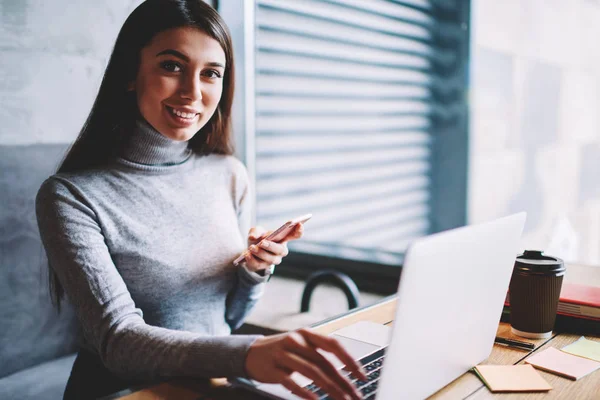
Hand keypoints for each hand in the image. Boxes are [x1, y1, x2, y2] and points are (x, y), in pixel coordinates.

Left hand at [244, 223, 303, 272]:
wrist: (249, 251)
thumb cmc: (258, 239)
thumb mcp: (257, 231)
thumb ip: (256, 231)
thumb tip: (253, 237)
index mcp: (283, 239)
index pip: (295, 235)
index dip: (299, 231)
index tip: (299, 224)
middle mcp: (281, 251)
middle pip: (280, 250)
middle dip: (271, 246)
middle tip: (263, 242)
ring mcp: (272, 260)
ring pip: (269, 259)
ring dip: (260, 253)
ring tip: (251, 248)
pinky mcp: (262, 267)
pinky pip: (258, 265)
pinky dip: (251, 260)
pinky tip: (247, 254)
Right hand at [245, 328, 366, 399]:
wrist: (251, 353)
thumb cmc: (283, 351)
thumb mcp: (301, 346)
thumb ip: (320, 355)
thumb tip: (346, 374)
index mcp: (307, 334)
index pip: (333, 344)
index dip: (350, 360)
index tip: (362, 376)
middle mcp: (296, 341)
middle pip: (324, 363)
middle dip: (343, 382)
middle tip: (355, 396)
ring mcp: (283, 354)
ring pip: (311, 372)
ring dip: (330, 389)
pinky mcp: (272, 369)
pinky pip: (291, 382)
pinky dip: (305, 392)